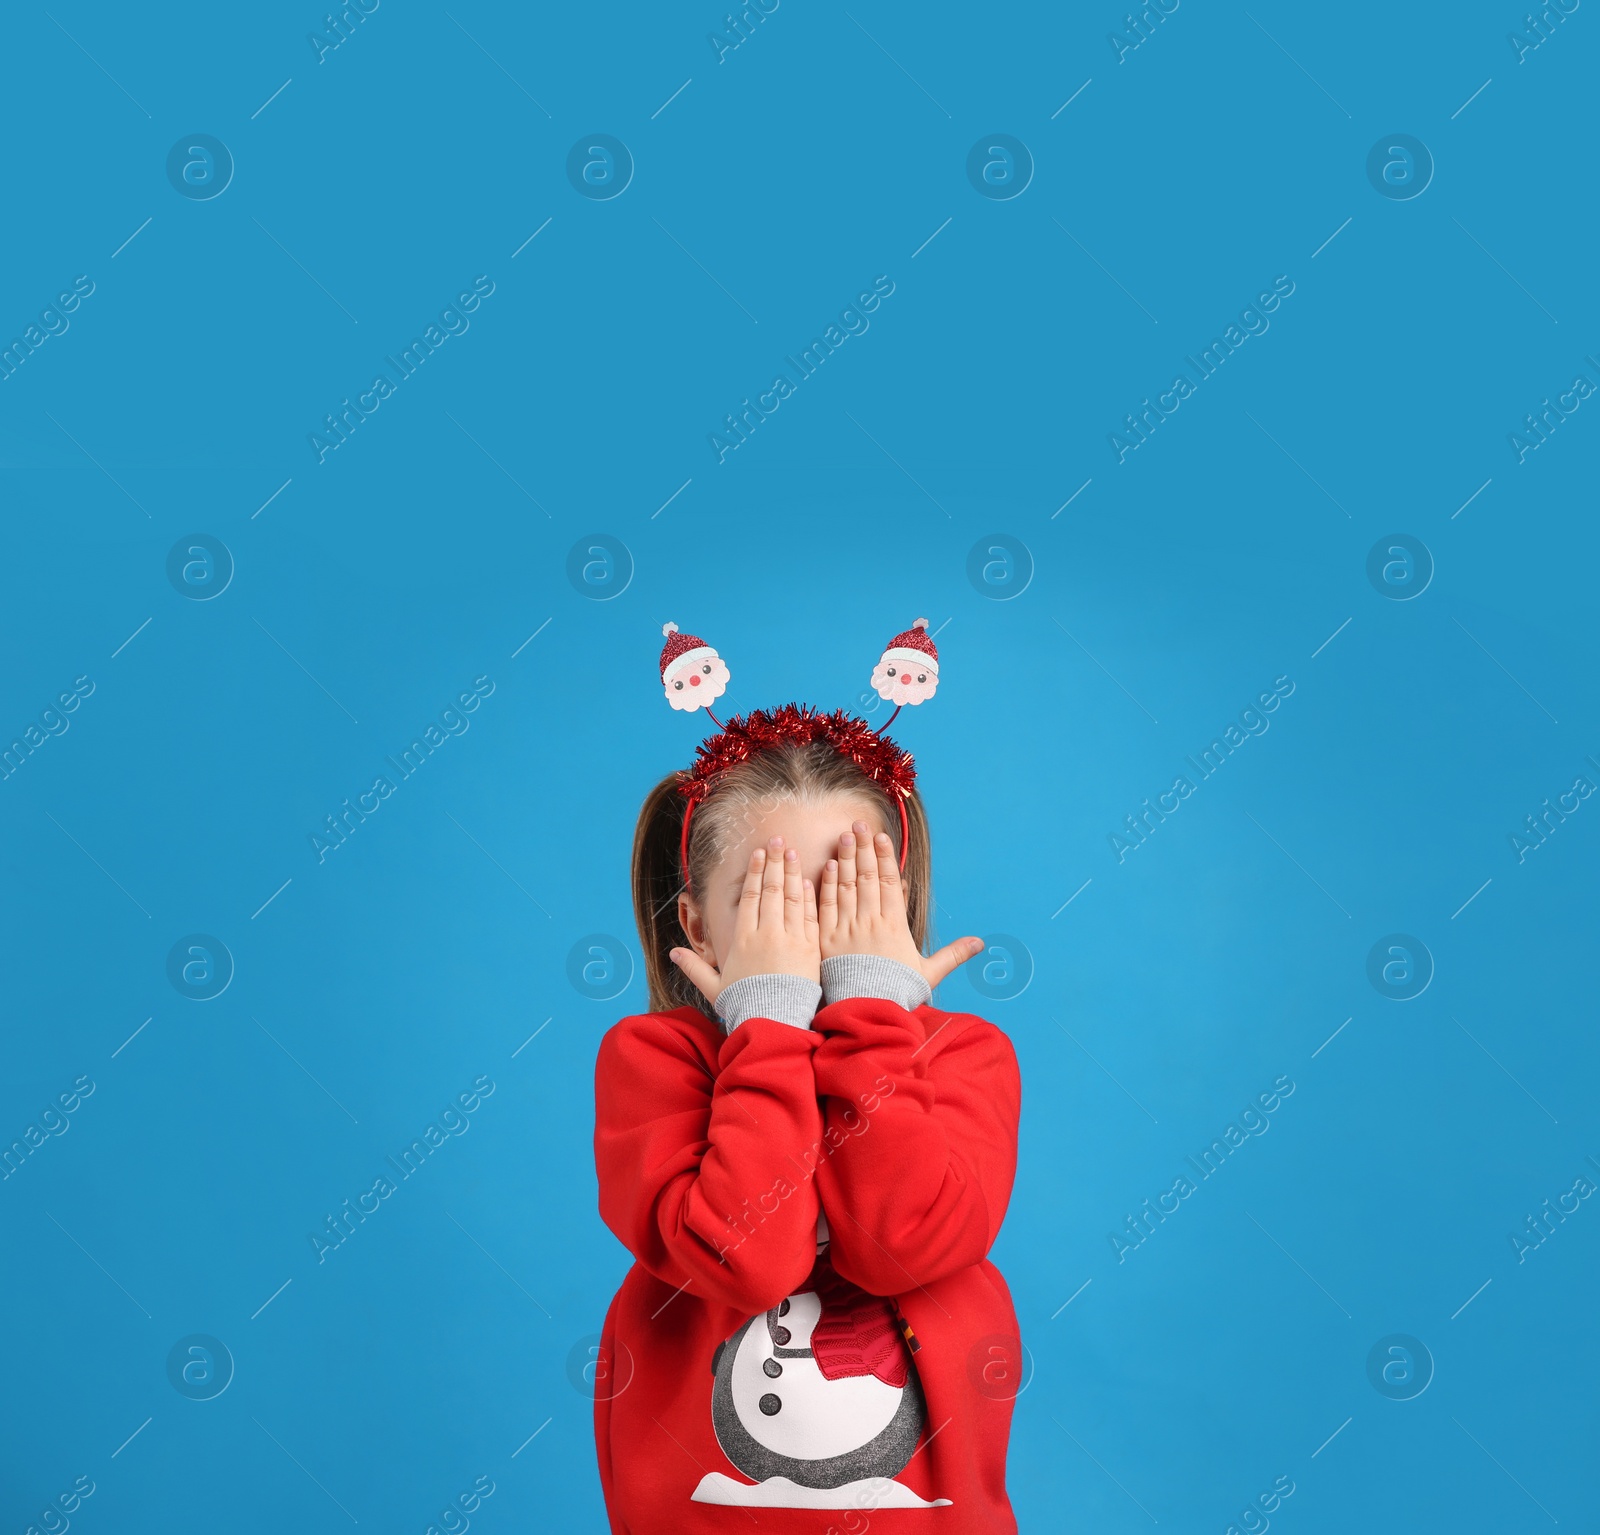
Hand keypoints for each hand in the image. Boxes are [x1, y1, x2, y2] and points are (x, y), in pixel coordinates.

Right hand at [670, 837, 819, 1005]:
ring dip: (792, 873)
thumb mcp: (714, 987)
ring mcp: (790, 940)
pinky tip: (811, 880)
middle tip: (777, 840)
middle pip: (771, 890)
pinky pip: (809, 917)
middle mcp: (766, 934)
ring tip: (793, 852)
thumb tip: (672, 954)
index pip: (750, 898)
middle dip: (774, 863)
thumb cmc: (745, 1006)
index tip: (759, 854)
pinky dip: (810, 897)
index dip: (755, 873)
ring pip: (791, 898)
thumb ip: (694, 968)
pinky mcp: (810, 950)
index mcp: (743, 940)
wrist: (774, 1025)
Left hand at [818, 820, 983, 988]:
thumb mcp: (929, 972)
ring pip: (846, 886)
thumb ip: (953, 954)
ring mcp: (847, 929)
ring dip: (844, 859)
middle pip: (867, 877)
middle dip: (863, 848)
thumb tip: (980, 943)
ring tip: (843, 836)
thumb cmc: (898, 992)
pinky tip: (827, 867)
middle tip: (857, 825)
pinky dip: (826, 885)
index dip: (885, 857)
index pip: (890, 883)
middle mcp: (871, 922)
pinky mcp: (828, 941)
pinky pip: (826, 906)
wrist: (868, 1013)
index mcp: (895, 925)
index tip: (881, 837)